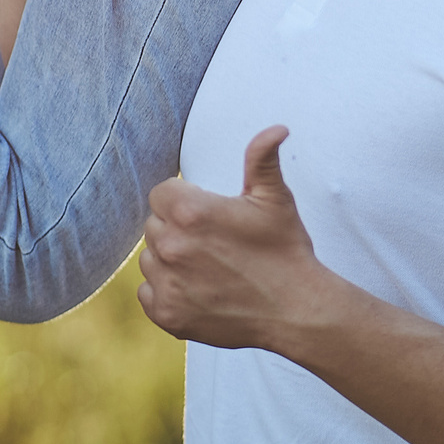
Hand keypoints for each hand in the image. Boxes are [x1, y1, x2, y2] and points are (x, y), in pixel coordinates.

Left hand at [138, 127, 333, 348]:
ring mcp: (167, 283)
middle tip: (213, 241)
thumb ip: (262, 158)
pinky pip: (148, 292)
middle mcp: (172, 247)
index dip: (184, 200)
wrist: (295, 310)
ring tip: (207, 266)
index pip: (161, 194)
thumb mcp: (275, 199)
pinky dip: (166, 290)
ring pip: (150, 259)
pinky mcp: (167, 314)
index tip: (207, 213)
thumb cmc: (285, 250)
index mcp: (191, 212)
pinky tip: (198, 289)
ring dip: (170, 260)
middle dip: (177, 229)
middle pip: (155, 225)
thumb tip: (277, 128)